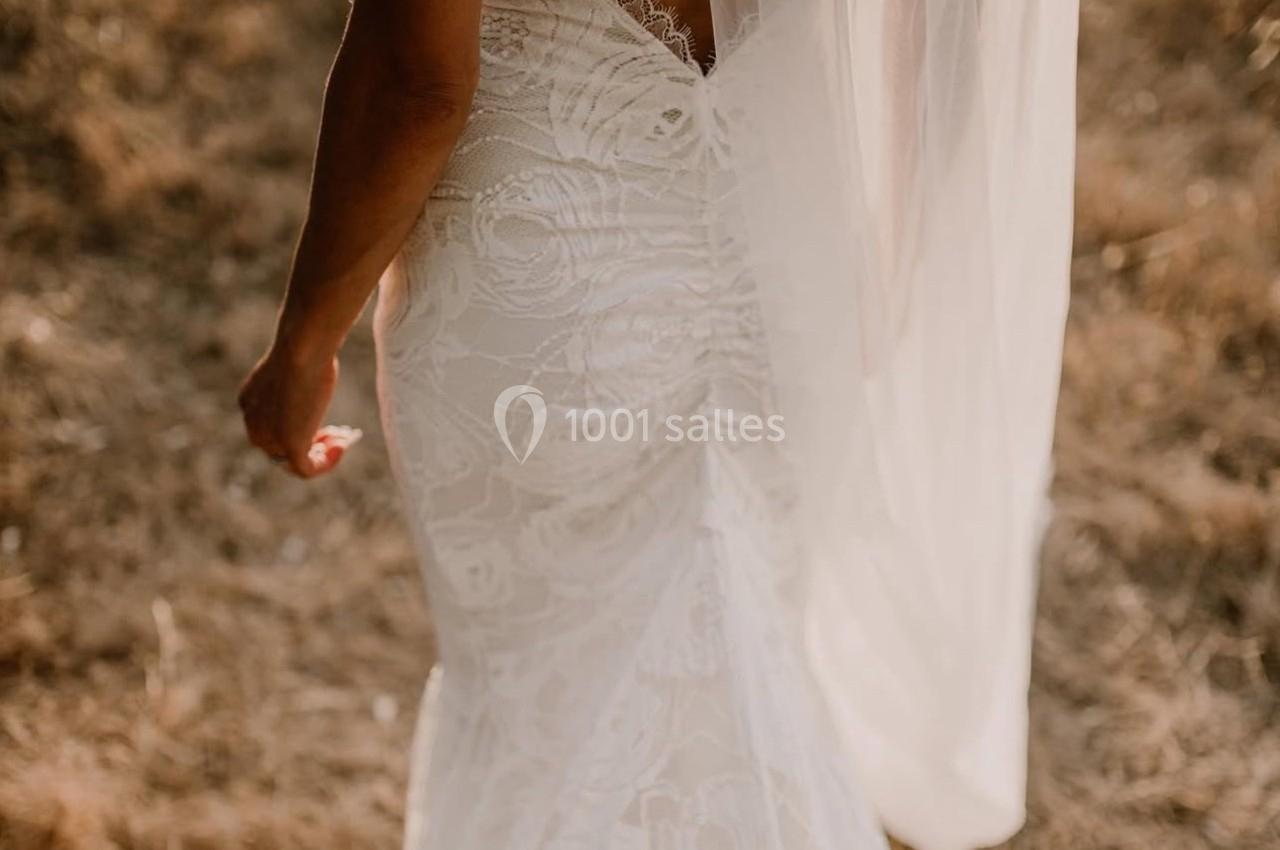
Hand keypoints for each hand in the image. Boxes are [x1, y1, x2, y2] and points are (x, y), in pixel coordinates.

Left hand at [238, 347, 361, 477]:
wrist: (301, 350)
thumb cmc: (305, 348)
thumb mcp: (295, 367)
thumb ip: (298, 383)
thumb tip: (315, 382)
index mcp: (250, 405)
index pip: (271, 431)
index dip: (300, 429)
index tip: (325, 421)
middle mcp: (253, 425)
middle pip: (282, 450)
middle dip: (313, 444)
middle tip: (340, 433)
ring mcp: (269, 438)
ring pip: (294, 462)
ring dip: (322, 453)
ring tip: (343, 438)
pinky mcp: (289, 446)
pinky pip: (306, 469)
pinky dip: (326, 463)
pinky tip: (342, 446)